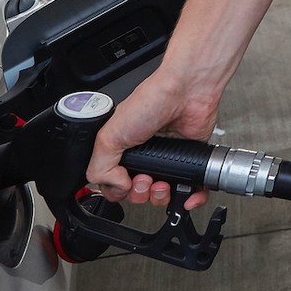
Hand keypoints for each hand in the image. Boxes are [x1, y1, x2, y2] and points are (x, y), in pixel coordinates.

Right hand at [87, 67, 221, 210]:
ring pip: (161, 195)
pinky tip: (185, 196)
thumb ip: (100, 166)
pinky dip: (190, 198)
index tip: (124, 182)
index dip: (117, 190)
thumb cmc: (151, 101)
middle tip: (144, 179)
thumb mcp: (109, 135)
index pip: (113, 184)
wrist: (186, 92)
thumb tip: (114, 186)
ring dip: (160, 196)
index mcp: (122, 148)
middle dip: (139, 193)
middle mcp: (144, 155)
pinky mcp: (189, 160)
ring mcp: (167, 159)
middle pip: (137, 193)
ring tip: (162, 182)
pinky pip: (191, 189)